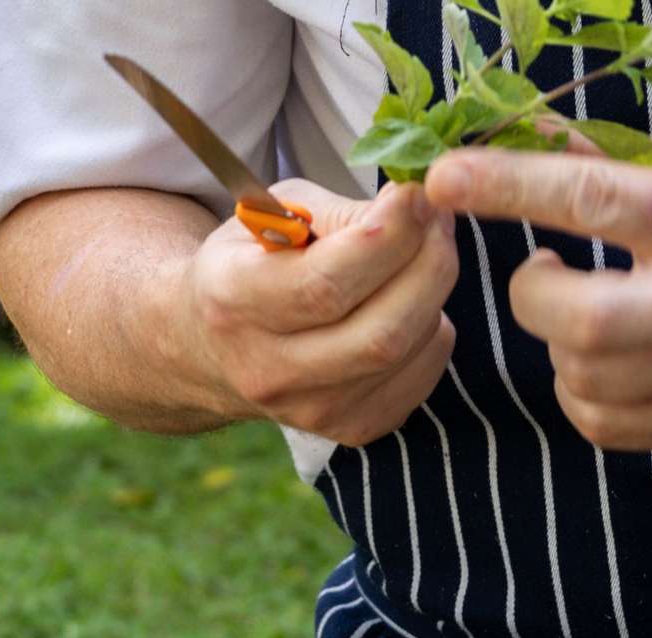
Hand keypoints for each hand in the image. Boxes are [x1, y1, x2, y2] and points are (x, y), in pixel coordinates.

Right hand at [174, 179, 458, 446]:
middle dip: (429, 263)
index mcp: (235, 302)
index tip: (417, 195)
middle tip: (439, 219)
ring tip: (426, 253)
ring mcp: (312, 410)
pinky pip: (422, 374)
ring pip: (408, 350)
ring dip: (434, 292)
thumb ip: (341, 212)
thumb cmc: (251, 264)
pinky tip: (412, 303)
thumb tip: (417, 207)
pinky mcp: (351, 429)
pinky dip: (432, 330)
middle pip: (381, 330)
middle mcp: (269, 370)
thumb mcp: (272, 214)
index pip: (327, 283)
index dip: (389, 236)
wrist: (213, 349)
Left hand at [423, 142, 651, 450]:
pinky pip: (605, 424)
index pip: (590, 196)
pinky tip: (609, 362)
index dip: (505, 186)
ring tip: (588, 312)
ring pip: (581, 379)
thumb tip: (527, 132)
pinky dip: (584, 393)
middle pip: (576, 318)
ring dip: (559, 344)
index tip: (444, 177)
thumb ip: (623, 158)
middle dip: (531, 294)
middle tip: (543, 272)